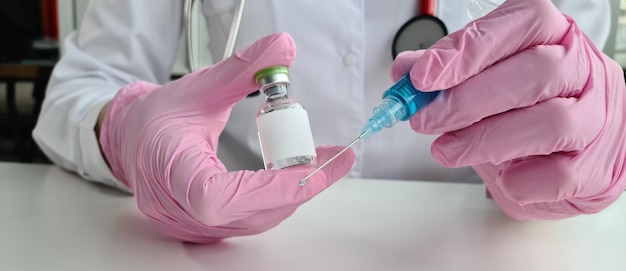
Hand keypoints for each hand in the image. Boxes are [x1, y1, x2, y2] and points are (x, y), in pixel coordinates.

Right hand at [98, 33, 354, 242]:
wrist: (133, 139)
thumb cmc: (160, 115)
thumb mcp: (201, 85)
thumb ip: (243, 68)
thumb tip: (283, 48)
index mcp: (168, 168)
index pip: (216, 197)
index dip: (269, 189)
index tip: (312, 168)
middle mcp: (176, 207)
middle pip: (247, 212)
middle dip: (296, 186)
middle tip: (331, 159)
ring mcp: (187, 223)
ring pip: (253, 221)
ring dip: (291, 194)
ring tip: (319, 164)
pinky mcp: (201, 228)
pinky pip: (247, 221)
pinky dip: (275, 200)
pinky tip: (293, 178)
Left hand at [391, 0, 625, 219]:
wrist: (577, 155)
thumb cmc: (527, 111)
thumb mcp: (484, 82)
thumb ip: (446, 74)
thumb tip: (404, 70)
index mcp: (555, 37)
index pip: (523, 24)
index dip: (468, 49)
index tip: (422, 77)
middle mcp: (584, 70)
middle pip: (536, 72)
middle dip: (467, 100)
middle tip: (425, 120)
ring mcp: (599, 118)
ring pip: (551, 122)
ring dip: (485, 140)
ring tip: (447, 151)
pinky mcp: (597, 167)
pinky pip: (560, 174)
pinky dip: (520, 179)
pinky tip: (500, 177)